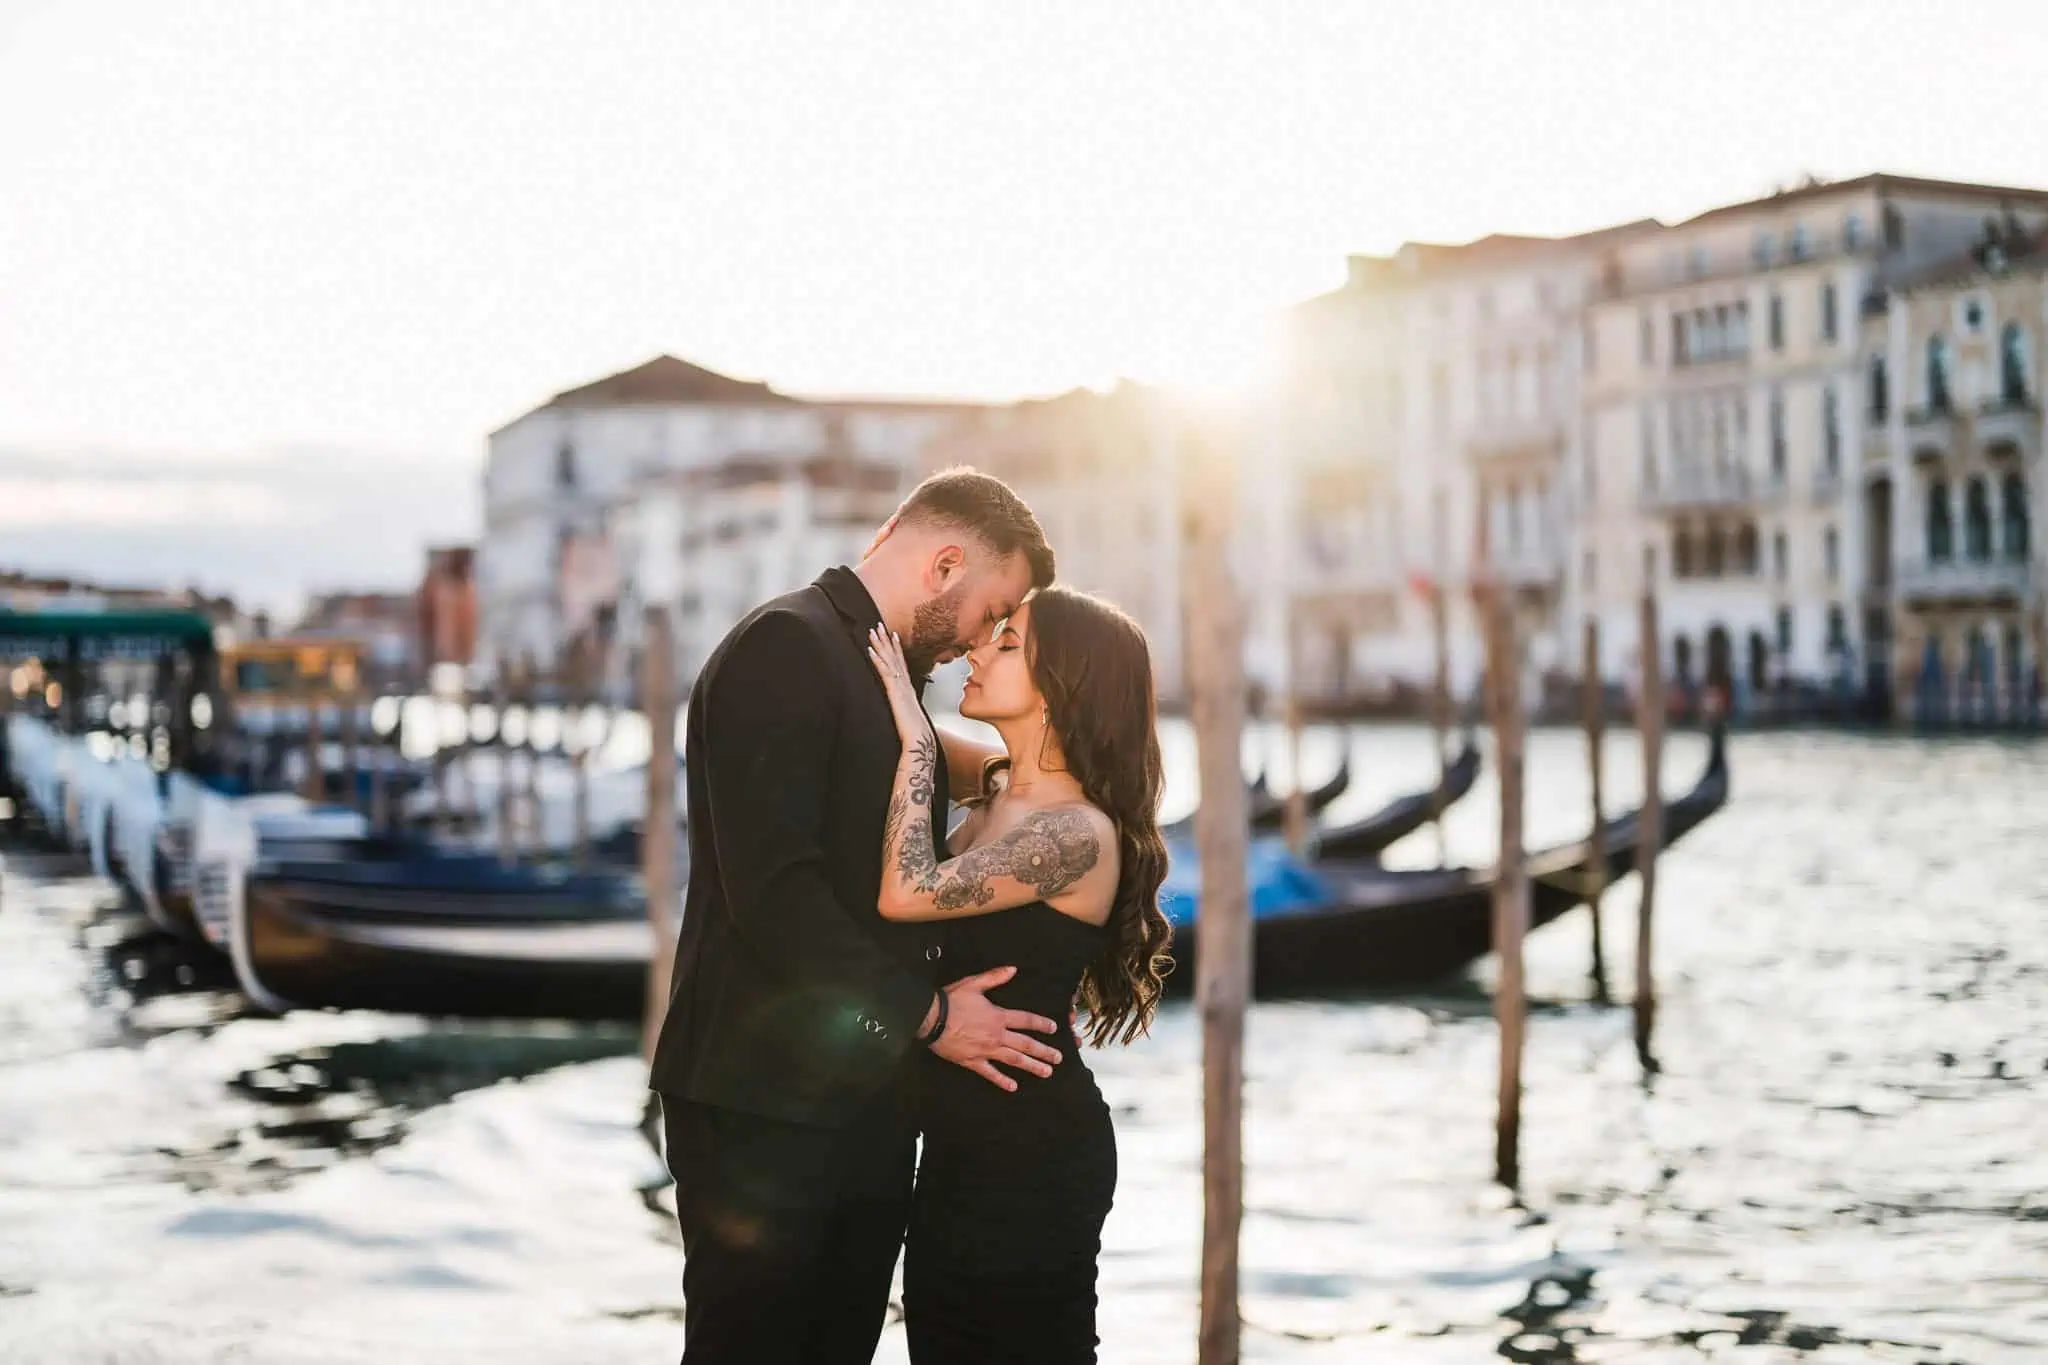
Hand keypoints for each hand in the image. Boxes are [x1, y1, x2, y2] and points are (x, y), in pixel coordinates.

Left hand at [867, 625, 930, 744]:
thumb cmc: (915, 731)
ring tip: (873, 630)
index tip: (892, 635)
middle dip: (887, 639)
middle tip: (880, 624)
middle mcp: (905, 683)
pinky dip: (877, 659)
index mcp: (907, 687)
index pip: (901, 663)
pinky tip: (870, 650)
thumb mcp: (908, 714)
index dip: (896, 648)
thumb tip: (901, 704)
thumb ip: (904, 705)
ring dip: (881, 644)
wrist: (919, 738)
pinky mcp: (894, 692)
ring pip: (889, 660)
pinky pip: (885, 672)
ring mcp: (900, 686)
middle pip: (895, 656)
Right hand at [928, 966, 1062, 1091]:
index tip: (1053, 1029)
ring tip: (1047, 1072)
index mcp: (998, 1016)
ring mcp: (986, 1050)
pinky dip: (1002, 1080)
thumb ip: (994, 977)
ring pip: (1014, 1060)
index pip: (1026, 1020)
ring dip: (1032, 1066)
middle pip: (1026, 1044)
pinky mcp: (973, 1061)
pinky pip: (990, 1073)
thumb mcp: (973, 984)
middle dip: (1044, 1051)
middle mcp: (996, 1035)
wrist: (931, 1019)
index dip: (1041, 1024)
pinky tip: (1013, 1087)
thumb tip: (1013, 969)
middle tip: (1058, 1058)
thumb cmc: (951, 1000)